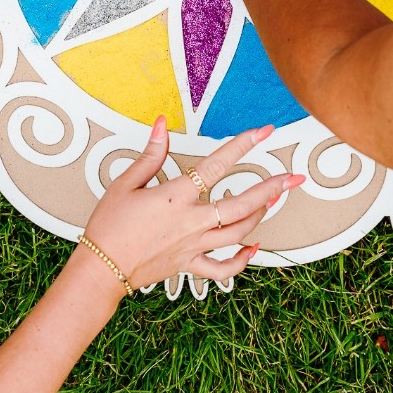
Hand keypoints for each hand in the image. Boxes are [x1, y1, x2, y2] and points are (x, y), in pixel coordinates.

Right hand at [83, 117, 303, 288]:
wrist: (100, 269)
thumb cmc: (109, 225)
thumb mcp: (125, 183)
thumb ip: (151, 154)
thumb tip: (161, 123)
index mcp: (176, 197)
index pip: (217, 165)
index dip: (242, 145)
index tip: (263, 132)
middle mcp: (192, 221)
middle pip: (242, 205)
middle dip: (271, 189)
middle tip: (293, 177)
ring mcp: (194, 246)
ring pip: (239, 232)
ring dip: (261, 216)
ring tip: (273, 200)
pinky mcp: (190, 265)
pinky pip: (223, 268)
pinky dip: (242, 260)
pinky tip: (253, 248)